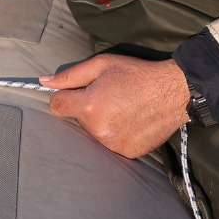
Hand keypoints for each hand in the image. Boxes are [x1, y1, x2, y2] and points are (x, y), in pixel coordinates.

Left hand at [40, 55, 190, 158]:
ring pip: (94, 133)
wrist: (174, 92)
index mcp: (89, 107)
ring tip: (122, 109)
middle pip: (77, 120)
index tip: (77, 92)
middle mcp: (98, 130)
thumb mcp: (101, 65)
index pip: (57, 106)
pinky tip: (131, 121)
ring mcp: (113, 145)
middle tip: (109, 97)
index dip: (65, 96)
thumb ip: (70, 76)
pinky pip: (111, 143)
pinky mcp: (128, 153)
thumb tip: (44, 82)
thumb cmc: (137, 74)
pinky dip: (117, 134)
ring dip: (101, 123)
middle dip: (86, 109)